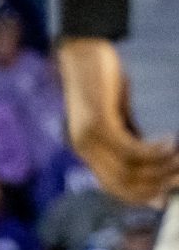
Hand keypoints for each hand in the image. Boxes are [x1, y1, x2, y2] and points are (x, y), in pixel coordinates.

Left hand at [58, 38, 178, 203]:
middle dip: (156, 185)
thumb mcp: (117, 115)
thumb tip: (153, 159)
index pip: (112, 187)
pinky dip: (154, 150)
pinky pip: (129, 148)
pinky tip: (172, 142)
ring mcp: (88, 136)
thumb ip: (130, 136)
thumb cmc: (101, 81)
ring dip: (161, 168)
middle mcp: (83, 148)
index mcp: (86, 150)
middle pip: (122, 184)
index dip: (141, 197)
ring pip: (129, 169)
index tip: (166, 198)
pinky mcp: (98, 121)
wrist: (80, 51)